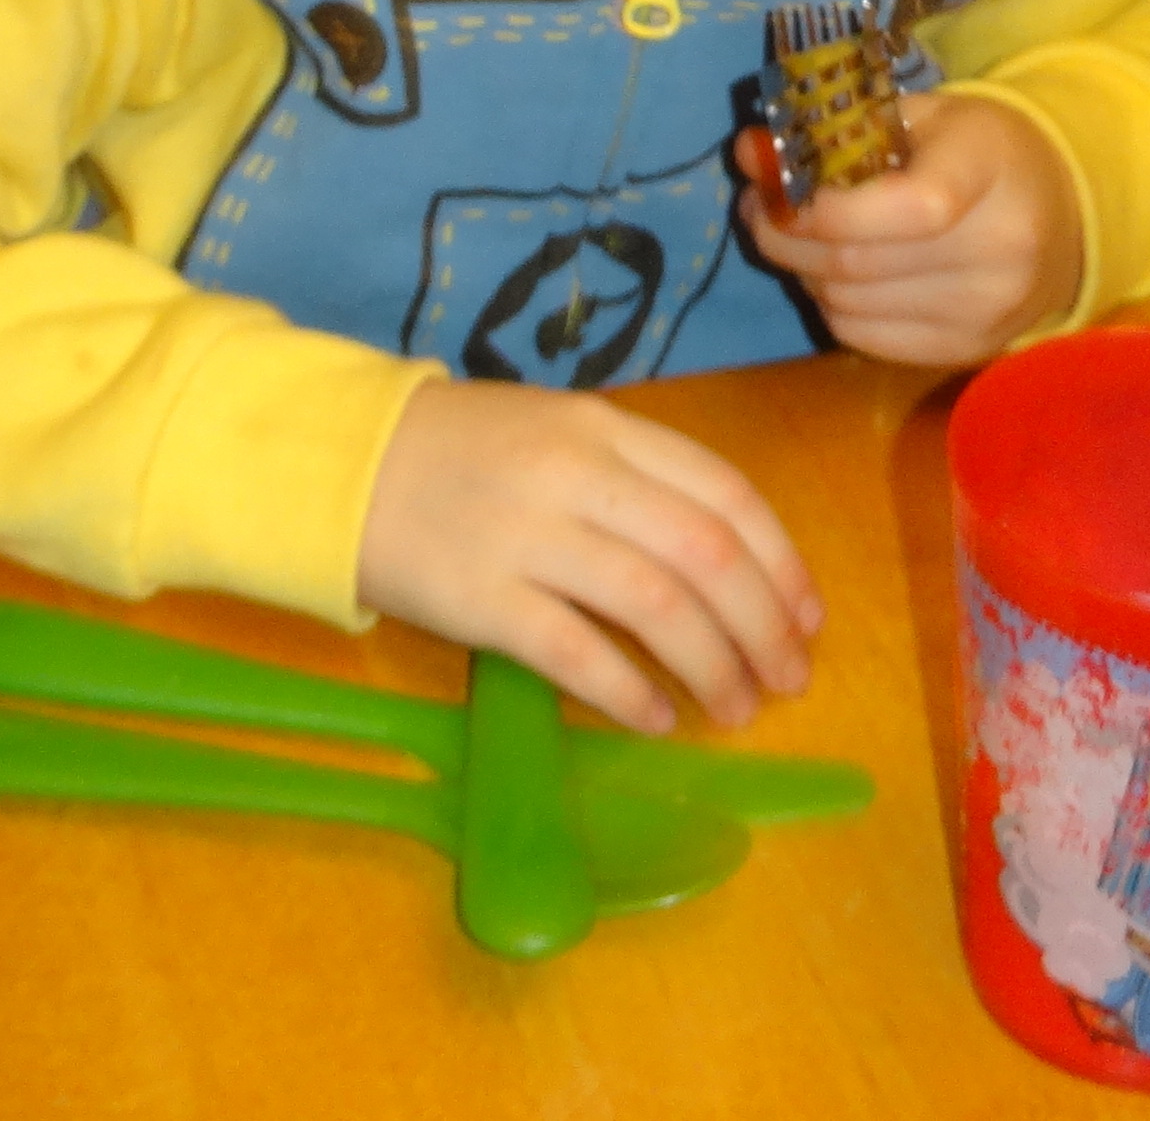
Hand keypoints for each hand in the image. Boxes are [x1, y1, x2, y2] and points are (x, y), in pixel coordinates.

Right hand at [354, 380, 820, 732]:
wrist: (340, 463)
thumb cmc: (461, 454)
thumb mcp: (556, 432)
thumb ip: (634, 476)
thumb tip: (725, 560)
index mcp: (605, 428)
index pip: (725, 493)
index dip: (783, 563)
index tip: (809, 618)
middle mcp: (578, 475)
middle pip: (706, 554)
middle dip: (764, 626)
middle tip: (787, 680)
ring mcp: (529, 535)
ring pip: (656, 606)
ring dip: (712, 666)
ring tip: (735, 709)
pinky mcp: (481, 598)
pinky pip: (576, 653)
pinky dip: (630, 692)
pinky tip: (656, 719)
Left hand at [733, 88, 1080, 364]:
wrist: (1062, 213)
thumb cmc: (980, 151)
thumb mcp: (920, 115)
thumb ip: (835, 131)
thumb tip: (747, 152)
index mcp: (990, 168)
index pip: (906, 207)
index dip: (824, 207)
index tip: (776, 188)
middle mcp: (1000, 248)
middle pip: (859, 262)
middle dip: (786, 237)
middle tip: (758, 209)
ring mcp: (988, 309)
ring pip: (851, 304)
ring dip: (802, 271)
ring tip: (794, 237)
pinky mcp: (969, 349)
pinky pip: (864, 337)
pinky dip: (832, 305)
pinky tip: (833, 274)